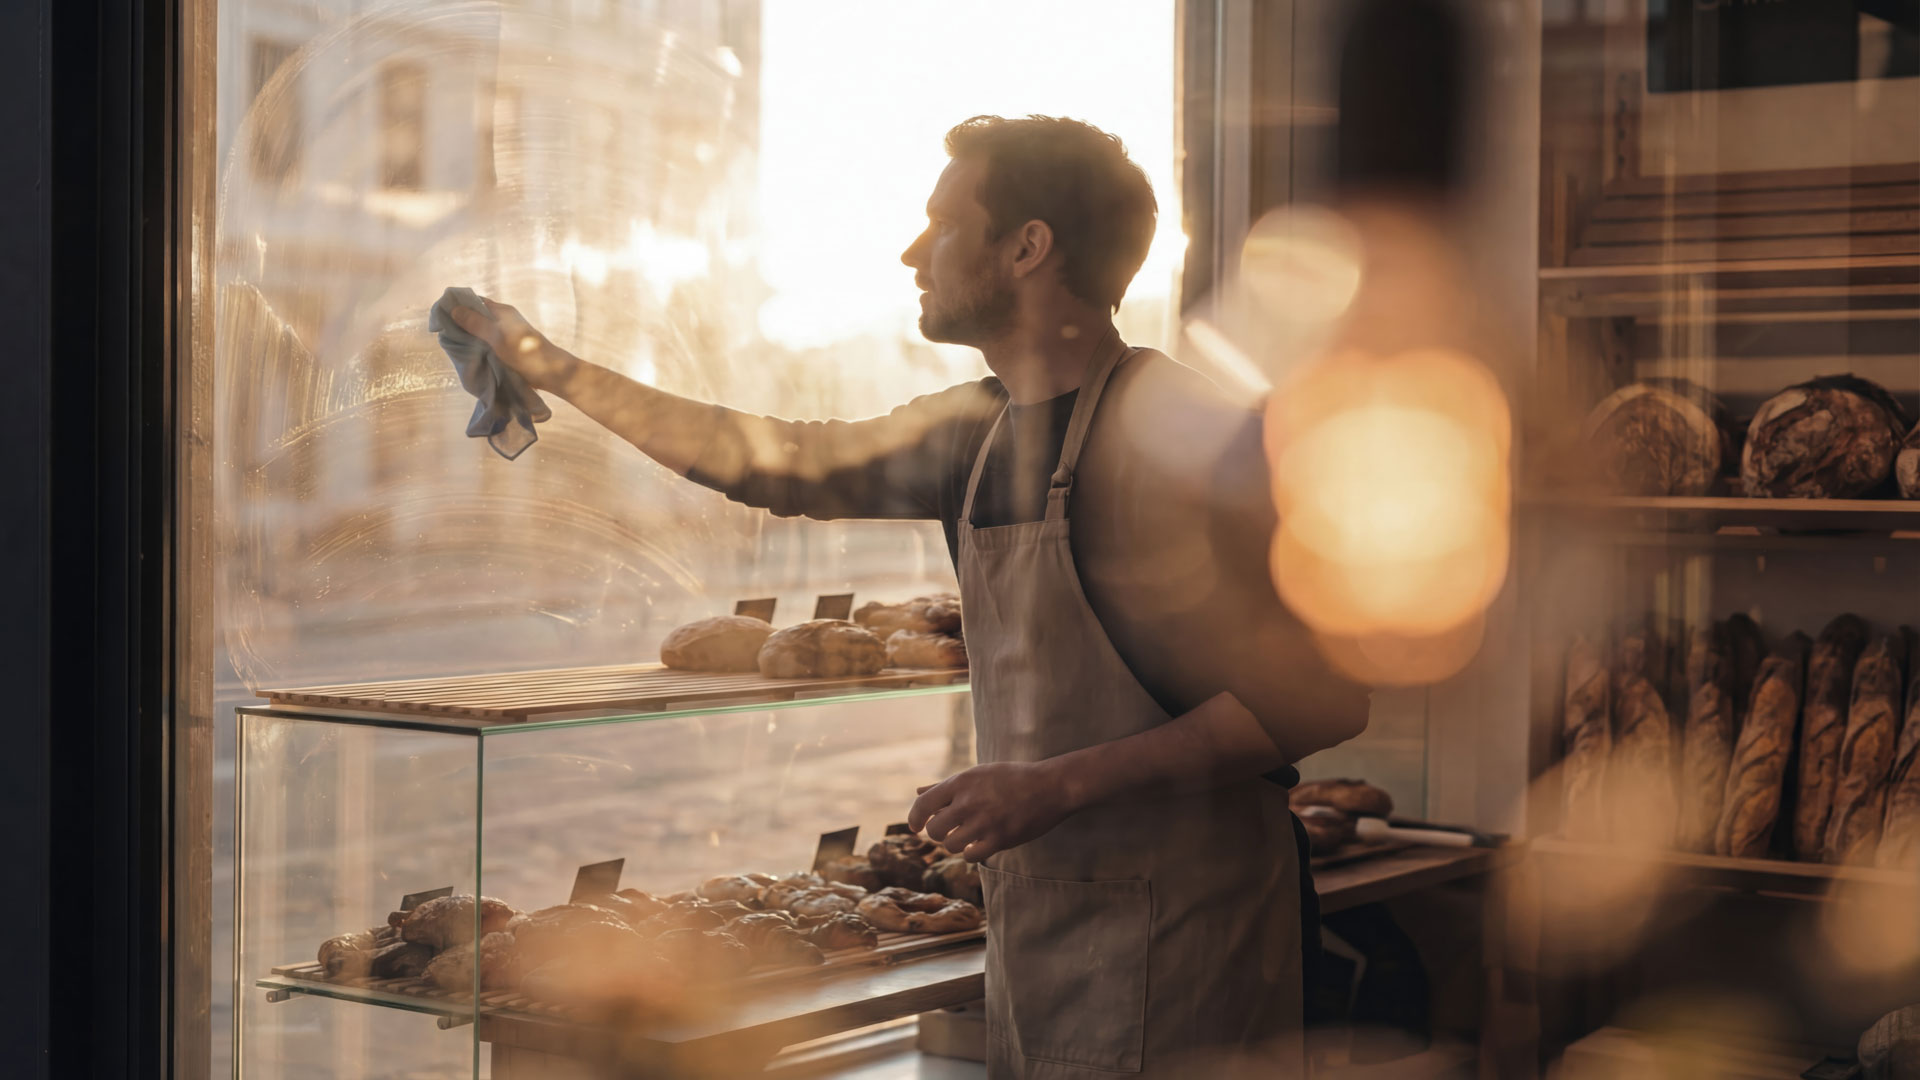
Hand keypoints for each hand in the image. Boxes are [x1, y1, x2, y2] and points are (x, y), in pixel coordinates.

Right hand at [447, 295, 577, 393]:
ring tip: (451, 344)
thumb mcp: (497, 336)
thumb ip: (476, 323)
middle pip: (476, 316)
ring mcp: (506, 334)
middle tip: (443, 333)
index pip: (474, 301)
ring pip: (480, 331)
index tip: (440, 315)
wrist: (551, 373)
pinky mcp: (508, 348)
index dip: (457, 305)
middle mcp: (503, 320)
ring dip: (468, 336)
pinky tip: (467, 353)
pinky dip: (477, 345)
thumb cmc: (525, 352)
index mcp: (502, 311)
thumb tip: (453, 309)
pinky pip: (486, 342)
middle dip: (460, 322)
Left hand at [907, 761, 1077, 862]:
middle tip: (948, 830)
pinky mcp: (1000, 839)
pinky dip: (970, 853)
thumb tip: (917, 791)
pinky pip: (970, 856)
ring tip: (967, 836)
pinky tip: (978, 845)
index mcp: (962, 782)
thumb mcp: (977, 774)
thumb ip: (945, 785)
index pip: (923, 804)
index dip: (914, 818)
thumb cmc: (1011, 778)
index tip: (915, 826)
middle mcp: (969, 801)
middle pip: (934, 830)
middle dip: (937, 833)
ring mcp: (984, 822)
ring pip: (950, 845)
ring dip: (955, 844)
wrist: (1050, 786)